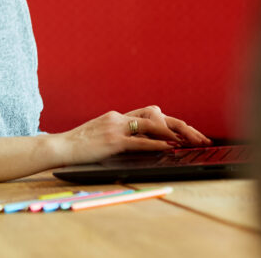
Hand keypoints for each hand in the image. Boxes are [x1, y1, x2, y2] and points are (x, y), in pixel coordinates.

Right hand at [57, 105, 210, 164]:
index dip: (173, 122)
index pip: (152, 114)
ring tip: (192, 142)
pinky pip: (138, 140)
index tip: (190, 134)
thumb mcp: (102, 136)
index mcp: (118, 116)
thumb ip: (121, 136)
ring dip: (175, 132)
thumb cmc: (79, 146)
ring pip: (152, 124)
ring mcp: (115, 127)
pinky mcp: (112, 141)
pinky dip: (156, 143)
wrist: (60, 146)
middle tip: (201, 139)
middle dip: (182, 126)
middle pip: (157, 115)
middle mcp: (119, 117)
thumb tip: (144, 143)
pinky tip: (170, 147)